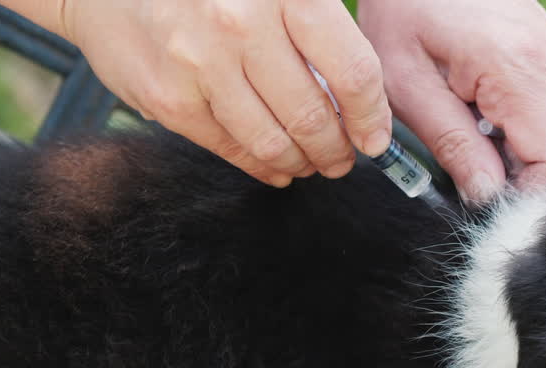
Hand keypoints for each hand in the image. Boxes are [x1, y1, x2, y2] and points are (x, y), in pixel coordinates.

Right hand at [60, 0, 391, 185]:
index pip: (353, 71)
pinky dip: (264, 166)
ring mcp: (201, 64)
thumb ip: (317, 23)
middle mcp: (242, 24)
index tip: (375, 137)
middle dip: (338, 149)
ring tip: (313, 162)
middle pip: (314, 115)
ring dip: (304, 162)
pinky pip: (233, 149)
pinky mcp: (171, 99)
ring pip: (275, 141)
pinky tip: (277, 165)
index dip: (371, 116)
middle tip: (344, 157)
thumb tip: (359, 95)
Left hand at [359, 0, 545, 202]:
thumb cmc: (405, 9)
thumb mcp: (407, 84)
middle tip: (471, 177)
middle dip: (523, 184)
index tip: (487, 206)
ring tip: (473, 139)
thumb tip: (485, 198)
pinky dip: (526, 137)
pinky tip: (486, 121)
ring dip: (523, 160)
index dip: (527, 200)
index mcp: (523, 72)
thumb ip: (452, 145)